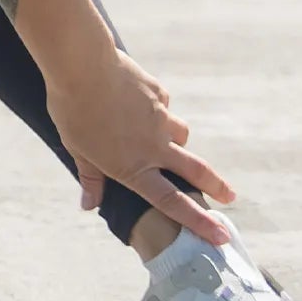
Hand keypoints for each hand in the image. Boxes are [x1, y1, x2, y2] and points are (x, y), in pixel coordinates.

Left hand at [47, 49, 234, 244]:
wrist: (82, 65)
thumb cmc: (72, 110)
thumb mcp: (76, 148)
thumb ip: (90, 177)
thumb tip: (89, 205)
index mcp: (133, 167)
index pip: (172, 202)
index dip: (198, 221)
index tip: (220, 235)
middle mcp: (154, 146)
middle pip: (196, 171)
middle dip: (216, 186)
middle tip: (229, 196)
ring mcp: (160, 119)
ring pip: (181, 135)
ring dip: (178, 140)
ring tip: (163, 138)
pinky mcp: (158, 94)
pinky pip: (162, 105)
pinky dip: (154, 108)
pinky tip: (134, 97)